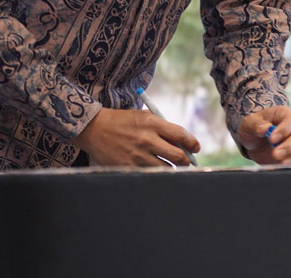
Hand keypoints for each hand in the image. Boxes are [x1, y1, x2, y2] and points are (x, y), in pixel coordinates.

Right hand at [73, 107, 200, 166]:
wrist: (94, 129)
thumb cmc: (123, 121)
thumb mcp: (144, 117)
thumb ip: (163, 128)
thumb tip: (182, 142)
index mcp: (153, 124)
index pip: (182, 136)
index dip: (193, 143)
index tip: (196, 148)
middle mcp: (147, 140)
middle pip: (178, 156)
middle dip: (186, 160)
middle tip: (187, 161)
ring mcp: (137, 155)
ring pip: (165, 168)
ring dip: (172, 168)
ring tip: (172, 166)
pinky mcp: (128, 167)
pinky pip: (149, 173)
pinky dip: (155, 173)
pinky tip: (155, 170)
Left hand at [238, 106, 290, 165]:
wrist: (254, 141)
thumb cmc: (254, 127)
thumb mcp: (250, 123)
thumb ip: (256, 124)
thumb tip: (264, 129)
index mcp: (284, 115)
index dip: (284, 129)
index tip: (272, 139)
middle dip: (289, 146)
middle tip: (276, 154)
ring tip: (282, 163)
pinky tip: (286, 168)